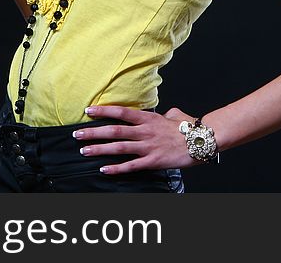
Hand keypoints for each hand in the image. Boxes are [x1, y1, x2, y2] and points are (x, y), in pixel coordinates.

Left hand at [73, 105, 199, 173]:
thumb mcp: (174, 115)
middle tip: (77, 134)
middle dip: (93, 132)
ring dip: (100, 149)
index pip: (121, 112)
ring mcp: (148, 147)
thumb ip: (165, 114)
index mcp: (148, 118)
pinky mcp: (153, 161)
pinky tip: (104, 169)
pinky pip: (131, 166)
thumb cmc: (189, 127)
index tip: (88, 110)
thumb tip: (165, 112)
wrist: (202, 139)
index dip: (103, 111)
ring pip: (119, 148)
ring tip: (84, 151)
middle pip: (114, 131)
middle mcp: (145, 131)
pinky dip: (116, 168)